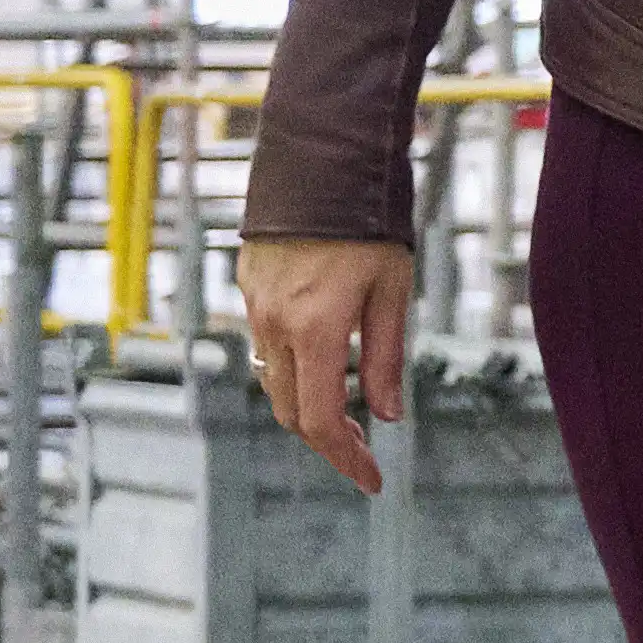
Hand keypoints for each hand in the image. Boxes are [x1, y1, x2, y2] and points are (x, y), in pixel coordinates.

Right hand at [237, 236, 420, 495]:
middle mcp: (274, 325)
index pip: (318, 419)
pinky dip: (292, 367)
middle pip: (289, 409)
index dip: (344, 457)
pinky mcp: (248, 288)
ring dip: (305, 404)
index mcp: (316, 329)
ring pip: (273, 380)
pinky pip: (265, 344)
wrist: (322, 163)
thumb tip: (384, 416)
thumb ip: (385, 357)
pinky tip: (324, 360)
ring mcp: (255, 307)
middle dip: (324, 437)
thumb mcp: (394, 291)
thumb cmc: (370, 223)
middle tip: (362, 448)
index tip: (370, 479)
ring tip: (348, 410)